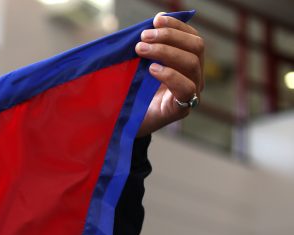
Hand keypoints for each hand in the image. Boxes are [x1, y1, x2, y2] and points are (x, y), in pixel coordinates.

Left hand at [135, 13, 204, 136]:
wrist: (127, 125)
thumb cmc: (134, 93)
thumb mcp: (140, 66)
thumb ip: (148, 48)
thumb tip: (152, 23)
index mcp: (187, 63)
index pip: (192, 37)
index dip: (177, 26)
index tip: (156, 20)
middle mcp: (194, 76)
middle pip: (196, 46)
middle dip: (170, 36)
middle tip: (143, 37)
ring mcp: (192, 93)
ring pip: (192, 63)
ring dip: (165, 51)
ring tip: (141, 50)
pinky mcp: (182, 108)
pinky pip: (186, 88)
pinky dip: (169, 74)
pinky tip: (152, 69)